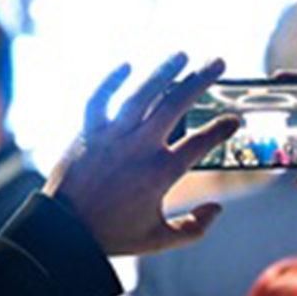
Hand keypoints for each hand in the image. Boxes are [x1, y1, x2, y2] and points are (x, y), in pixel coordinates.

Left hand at [44, 54, 238, 255]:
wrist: (61, 232)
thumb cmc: (111, 235)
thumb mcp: (159, 240)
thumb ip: (195, 228)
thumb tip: (218, 208)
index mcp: (160, 173)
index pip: (201, 143)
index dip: (222, 129)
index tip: (235, 119)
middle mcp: (138, 148)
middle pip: (175, 105)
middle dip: (201, 81)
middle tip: (219, 63)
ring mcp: (111, 137)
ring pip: (141, 95)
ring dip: (164, 72)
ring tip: (183, 55)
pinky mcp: (86, 133)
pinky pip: (98, 100)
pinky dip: (111, 81)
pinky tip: (127, 65)